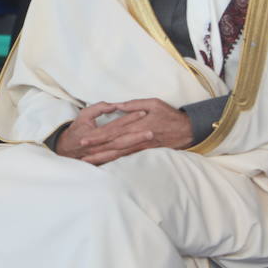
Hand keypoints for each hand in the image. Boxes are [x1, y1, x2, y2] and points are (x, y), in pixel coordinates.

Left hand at [55, 99, 192, 165]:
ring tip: (87, 162)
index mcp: (137, 125)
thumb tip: (118, 105)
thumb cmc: (170, 114)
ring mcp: (140, 147)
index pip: (113, 131)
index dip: (98, 136)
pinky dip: (114, 161)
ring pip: (118, 154)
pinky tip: (103, 164)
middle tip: (80, 154)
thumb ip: (134, 105)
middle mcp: (137, 138)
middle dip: (95, 150)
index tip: (85, 139)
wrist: (187, 130)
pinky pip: (126, 157)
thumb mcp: (153, 103)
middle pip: (112, 145)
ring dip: (102, 158)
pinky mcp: (143, 151)